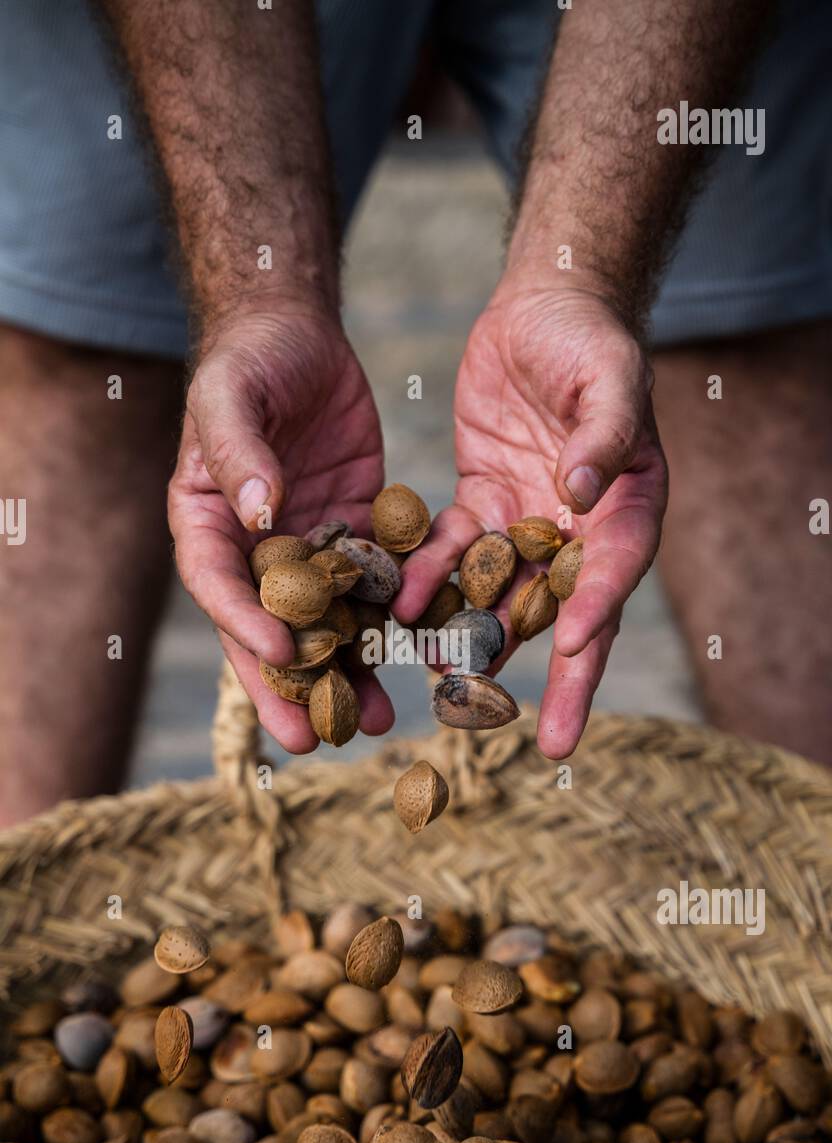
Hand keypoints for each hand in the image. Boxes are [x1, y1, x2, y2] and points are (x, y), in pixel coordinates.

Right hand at [168, 305, 392, 751]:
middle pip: (270, 628)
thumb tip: (260, 514)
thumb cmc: (249, 359)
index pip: (219, 585)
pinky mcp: (359, 532)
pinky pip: (377, 584)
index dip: (243, 623)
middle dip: (293, 684)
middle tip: (314, 741)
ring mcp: (310, 545)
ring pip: (328, 621)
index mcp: (209, 523)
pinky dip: (395, 622)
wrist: (296, 333)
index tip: (280, 653)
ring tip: (376, 720)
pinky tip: (422, 655)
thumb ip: (239, 453)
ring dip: (350, 670)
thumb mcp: (232, 395)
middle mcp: (257, 549)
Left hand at [395, 277, 667, 757]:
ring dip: (478, 641)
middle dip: (557, 675)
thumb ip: (602, 433)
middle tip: (543, 737)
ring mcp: (527, 521)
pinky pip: (453, 553)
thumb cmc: (590, 338)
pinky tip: (403, 613)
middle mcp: (579, 528)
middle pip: (567, 609)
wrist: (542, 307)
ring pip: (502, 594)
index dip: (600, 605)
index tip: (578, 644)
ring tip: (450, 691)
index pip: (615, 566)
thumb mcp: (608, 376)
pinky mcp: (480, 505)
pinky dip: (430, 581)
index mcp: (626, 504)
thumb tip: (579, 493)